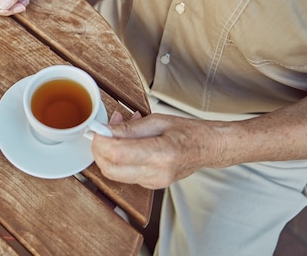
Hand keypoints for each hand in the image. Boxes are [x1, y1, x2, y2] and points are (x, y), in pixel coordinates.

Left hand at [91, 111, 225, 188]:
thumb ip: (129, 127)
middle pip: (110, 168)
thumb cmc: (189, 132)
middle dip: (98, 149)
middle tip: (101, 131)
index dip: (100, 141)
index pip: (117, 153)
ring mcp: (153, 182)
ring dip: (107, 153)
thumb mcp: (158, 121)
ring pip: (113, 174)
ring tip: (116, 132)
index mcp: (161, 154)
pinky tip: (125, 143)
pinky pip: (124, 174)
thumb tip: (105, 130)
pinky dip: (117, 159)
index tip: (97, 129)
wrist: (209, 148)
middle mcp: (156, 173)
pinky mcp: (150, 185)